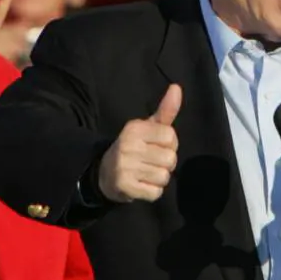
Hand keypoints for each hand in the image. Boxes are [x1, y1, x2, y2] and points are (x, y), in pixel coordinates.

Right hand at [98, 84, 181, 202]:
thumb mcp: (147, 127)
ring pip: (164, 177)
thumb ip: (165, 111)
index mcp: (134, 128)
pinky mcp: (125, 187)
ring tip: (146, 174)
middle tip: (151, 162)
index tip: (157, 146)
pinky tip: (141, 185)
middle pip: (170, 158)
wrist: (103, 174)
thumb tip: (177, 87)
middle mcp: (128, 145)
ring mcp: (125, 167)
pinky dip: (152, 192)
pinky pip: (155, 193)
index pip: (171, 137)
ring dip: (159, 179)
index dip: (170, 144)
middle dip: (165, 164)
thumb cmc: (133, 148)